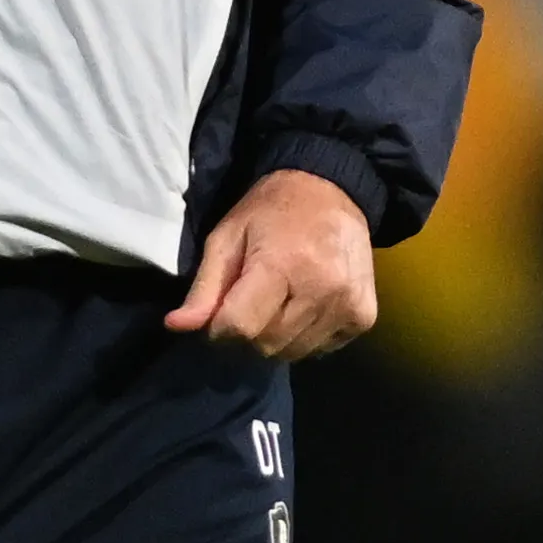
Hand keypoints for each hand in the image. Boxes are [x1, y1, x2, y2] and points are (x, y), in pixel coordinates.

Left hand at [166, 165, 375, 361]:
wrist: (333, 190)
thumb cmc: (271, 211)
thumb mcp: (227, 237)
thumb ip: (205, 286)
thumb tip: (177, 326)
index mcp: (281, 264)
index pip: (239, 328)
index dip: (220, 328)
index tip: (220, 312)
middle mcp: (321, 289)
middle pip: (265, 345)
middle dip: (248, 333)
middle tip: (251, 301)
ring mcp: (348, 305)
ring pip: (293, 353)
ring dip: (277, 338)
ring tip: (280, 302)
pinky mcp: (364, 317)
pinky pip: (322, 349)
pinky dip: (307, 337)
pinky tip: (307, 305)